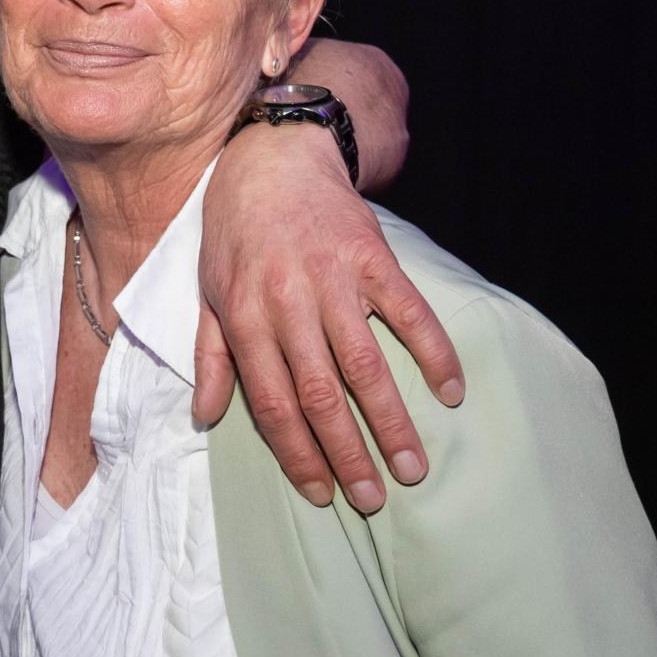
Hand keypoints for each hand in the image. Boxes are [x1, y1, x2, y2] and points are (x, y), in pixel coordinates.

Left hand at [196, 128, 463, 512]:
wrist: (273, 156)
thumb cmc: (235, 233)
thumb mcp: (208, 293)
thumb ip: (210, 356)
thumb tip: (205, 416)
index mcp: (244, 317)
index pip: (272, 403)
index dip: (297, 454)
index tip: (321, 494)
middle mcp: (288, 301)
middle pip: (321, 394)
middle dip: (348, 454)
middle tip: (374, 499)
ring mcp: (334, 278)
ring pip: (366, 364)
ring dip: (392, 421)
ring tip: (414, 468)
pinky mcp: (375, 256)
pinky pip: (410, 312)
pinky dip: (434, 353)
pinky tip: (451, 392)